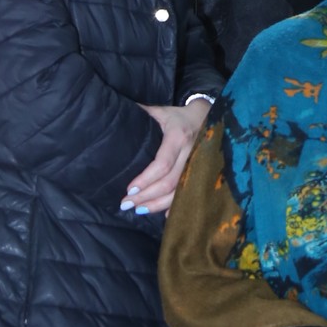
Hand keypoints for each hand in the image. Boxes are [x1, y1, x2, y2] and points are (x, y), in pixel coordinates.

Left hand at [123, 100, 210, 214]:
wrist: (209, 116)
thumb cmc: (179, 116)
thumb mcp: (161, 111)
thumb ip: (141, 114)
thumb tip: (116, 115)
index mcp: (178, 137)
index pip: (162, 164)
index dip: (145, 180)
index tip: (129, 190)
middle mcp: (190, 153)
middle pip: (169, 183)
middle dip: (146, 197)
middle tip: (127, 204)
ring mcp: (198, 165)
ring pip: (178, 192)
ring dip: (157, 204)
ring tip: (139, 210)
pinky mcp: (201, 173)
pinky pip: (188, 194)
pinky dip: (175, 206)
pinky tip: (162, 215)